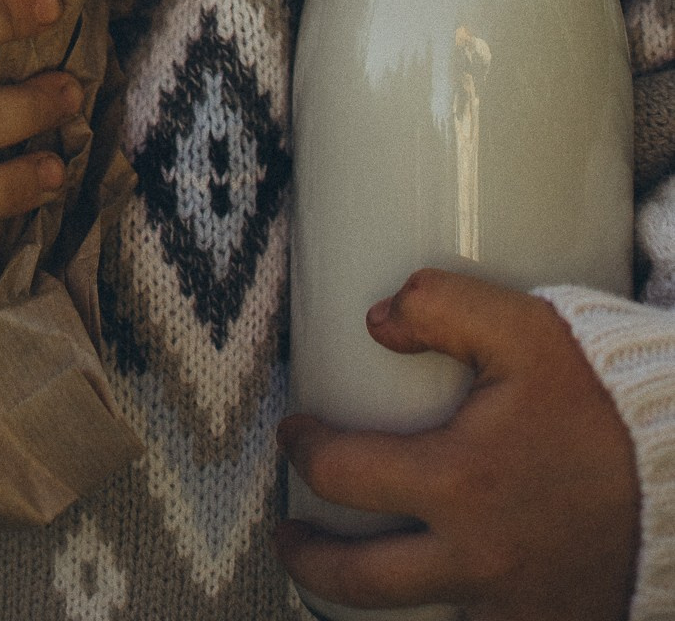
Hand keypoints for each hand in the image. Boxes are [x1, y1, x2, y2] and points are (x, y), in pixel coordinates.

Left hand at [277, 268, 638, 618]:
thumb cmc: (603, 399)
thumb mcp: (525, 327)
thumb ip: (442, 304)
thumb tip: (375, 321)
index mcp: (459, 483)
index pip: (341, 476)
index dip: (304, 450)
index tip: (296, 432)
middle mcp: (475, 559)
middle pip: (358, 580)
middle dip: (308, 558)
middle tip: (289, 532)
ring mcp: (510, 605)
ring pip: (410, 620)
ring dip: (366, 598)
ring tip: (345, 568)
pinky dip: (441, 614)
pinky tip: (426, 589)